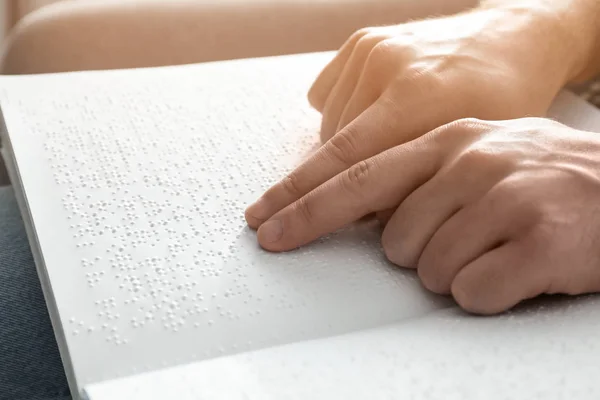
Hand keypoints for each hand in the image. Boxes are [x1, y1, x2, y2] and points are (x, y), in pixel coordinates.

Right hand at [245, 5, 581, 227]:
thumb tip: (369, 218)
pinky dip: (340, 119)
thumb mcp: (478, 154)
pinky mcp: (363, 42)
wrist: (515, 36)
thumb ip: (421, 187)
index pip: (347, 168)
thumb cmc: (508, 97)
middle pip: (328, 150)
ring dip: (342, 156)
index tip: (274, 228)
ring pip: (330, 128)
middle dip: (294, 192)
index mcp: (422, 100)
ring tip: (377, 159)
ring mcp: (373, 52)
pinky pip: (329, 96)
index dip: (306, 206)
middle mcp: (389, 70)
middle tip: (265, 219)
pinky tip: (367, 123)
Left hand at [251, 117, 599, 314]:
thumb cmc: (543, 177)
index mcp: (447, 139)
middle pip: (394, 241)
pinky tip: (518, 269)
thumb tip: (357, 208)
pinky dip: (489, 294)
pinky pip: (474, 293)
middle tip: (468, 237)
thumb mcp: (477, 155)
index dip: (306, 206)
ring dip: (459, 274)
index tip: (267, 228)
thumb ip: (417, 177)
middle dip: (420, 255)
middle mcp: (472, 162)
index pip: (357, 176)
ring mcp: (507, 199)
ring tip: (499, 248)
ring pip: (431, 272)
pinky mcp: (541, 242)